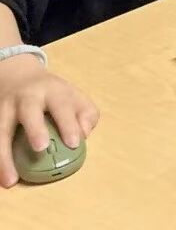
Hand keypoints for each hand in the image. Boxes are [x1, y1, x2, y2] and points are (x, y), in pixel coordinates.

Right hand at [0, 55, 98, 188]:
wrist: (18, 77)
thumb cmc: (52, 95)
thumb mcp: (74, 96)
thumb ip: (86, 114)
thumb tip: (83, 134)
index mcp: (52, 92)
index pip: (62, 106)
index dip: (68, 124)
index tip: (73, 143)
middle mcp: (27, 98)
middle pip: (29, 111)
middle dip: (35, 129)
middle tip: (40, 148)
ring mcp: (5, 109)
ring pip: (1, 131)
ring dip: (4, 156)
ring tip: (10, 180)